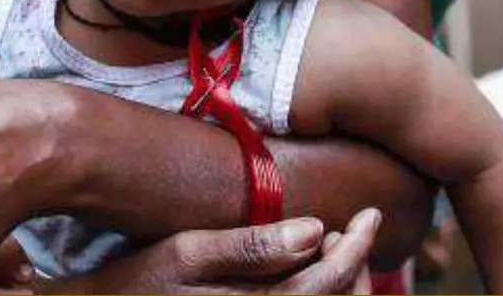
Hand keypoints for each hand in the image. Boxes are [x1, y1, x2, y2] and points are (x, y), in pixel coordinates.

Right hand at [53, 210, 382, 294]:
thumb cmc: (133, 283)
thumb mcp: (184, 254)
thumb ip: (250, 246)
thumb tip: (316, 229)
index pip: (325, 286)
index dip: (355, 250)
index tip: (369, 214)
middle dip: (354, 271)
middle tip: (356, 230)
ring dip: (339, 288)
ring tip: (335, 250)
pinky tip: (307, 275)